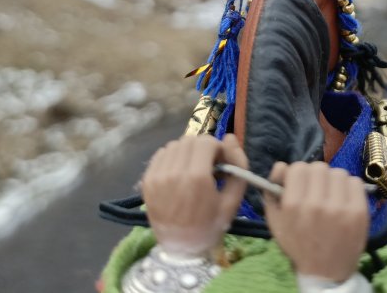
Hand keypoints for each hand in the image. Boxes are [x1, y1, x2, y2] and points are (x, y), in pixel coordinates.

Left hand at [141, 134, 247, 256]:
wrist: (181, 249)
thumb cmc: (211, 226)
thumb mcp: (233, 200)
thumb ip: (239, 165)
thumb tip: (230, 137)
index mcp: (197, 177)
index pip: (207, 142)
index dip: (217, 149)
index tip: (220, 164)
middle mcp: (174, 172)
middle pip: (190, 141)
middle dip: (203, 149)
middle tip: (208, 166)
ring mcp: (157, 176)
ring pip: (175, 145)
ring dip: (187, 152)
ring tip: (193, 170)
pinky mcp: (147, 180)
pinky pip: (161, 154)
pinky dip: (172, 158)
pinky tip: (179, 173)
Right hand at [264, 162, 368, 282]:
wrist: (326, 273)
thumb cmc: (298, 245)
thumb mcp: (275, 222)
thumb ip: (271, 192)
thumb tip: (281, 165)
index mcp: (293, 206)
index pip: (298, 167)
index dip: (298, 174)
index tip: (300, 184)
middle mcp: (317, 204)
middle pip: (319, 167)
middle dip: (316, 176)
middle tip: (316, 190)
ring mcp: (341, 208)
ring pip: (338, 172)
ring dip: (333, 181)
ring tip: (331, 196)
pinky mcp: (359, 212)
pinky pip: (355, 182)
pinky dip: (348, 187)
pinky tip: (343, 200)